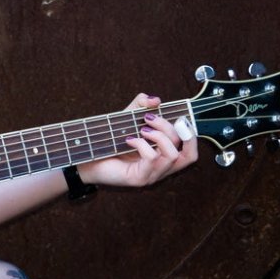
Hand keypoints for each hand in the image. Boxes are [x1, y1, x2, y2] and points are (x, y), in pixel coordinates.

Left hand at [81, 93, 197, 187]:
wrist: (88, 158)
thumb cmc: (110, 142)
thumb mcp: (128, 118)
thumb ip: (141, 105)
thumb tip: (155, 100)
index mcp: (164, 157)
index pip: (190, 153)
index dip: (191, 135)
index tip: (178, 118)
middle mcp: (162, 169)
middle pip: (187, 152)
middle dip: (171, 129)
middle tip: (150, 119)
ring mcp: (152, 175)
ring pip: (172, 155)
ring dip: (159, 136)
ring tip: (141, 129)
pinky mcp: (139, 178)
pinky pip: (152, 159)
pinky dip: (142, 144)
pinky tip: (129, 139)